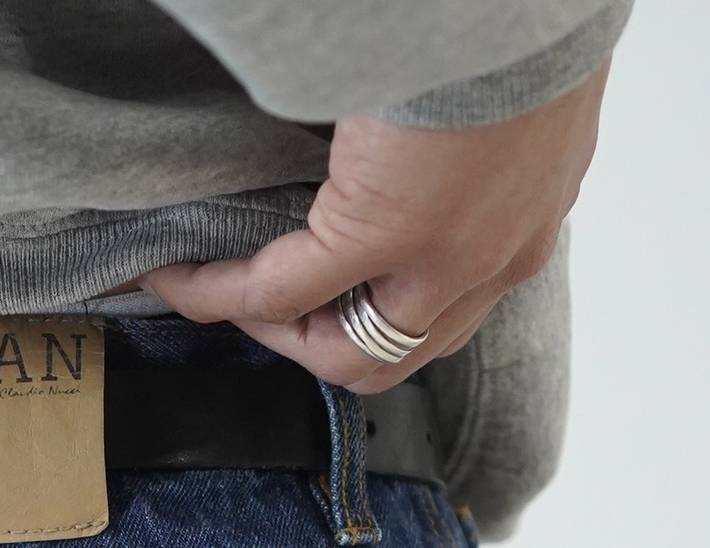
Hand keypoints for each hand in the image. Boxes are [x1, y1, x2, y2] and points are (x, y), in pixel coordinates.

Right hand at [146, 61, 609, 390]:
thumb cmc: (514, 15)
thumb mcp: (501, 99)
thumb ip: (457, 146)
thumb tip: (389, 150)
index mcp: (528, 220)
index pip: (446, 311)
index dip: (365, 312)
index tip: (312, 290)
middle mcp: (495, 258)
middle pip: (394, 352)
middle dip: (317, 343)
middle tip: (260, 306)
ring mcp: (446, 256)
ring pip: (346, 349)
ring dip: (274, 329)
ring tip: (217, 294)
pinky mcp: (387, 228)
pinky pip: (284, 289)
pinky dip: (223, 292)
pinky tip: (181, 277)